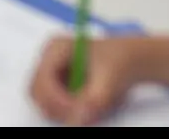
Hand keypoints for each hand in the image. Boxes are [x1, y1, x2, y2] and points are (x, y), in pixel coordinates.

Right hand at [28, 35, 146, 125]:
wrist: (130, 60)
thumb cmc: (119, 61)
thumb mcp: (109, 79)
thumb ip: (93, 99)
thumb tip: (78, 119)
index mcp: (56, 49)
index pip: (41, 80)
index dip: (55, 100)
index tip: (76, 111)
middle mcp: (48, 60)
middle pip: (38, 93)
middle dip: (57, 108)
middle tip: (81, 116)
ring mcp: (51, 74)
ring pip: (45, 102)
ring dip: (64, 111)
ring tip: (90, 106)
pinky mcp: (58, 86)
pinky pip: (55, 106)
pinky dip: (69, 111)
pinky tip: (88, 104)